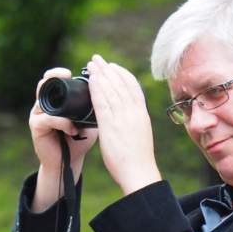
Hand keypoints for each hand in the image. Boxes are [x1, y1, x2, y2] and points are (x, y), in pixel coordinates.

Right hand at [30, 68, 98, 173]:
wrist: (70, 161)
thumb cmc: (80, 138)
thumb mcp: (89, 118)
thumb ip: (92, 104)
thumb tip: (107, 88)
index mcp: (56, 99)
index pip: (52, 79)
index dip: (59, 72)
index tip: (72, 71)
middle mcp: (44, 104)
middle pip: (43, 84)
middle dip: (54, 77)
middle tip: (67, 75)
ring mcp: (38, 115)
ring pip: (43, 100)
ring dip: (60, 102)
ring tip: (74, 111)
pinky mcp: (36, 127)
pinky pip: (47, 119)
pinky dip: (62, 122)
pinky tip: (72, 129)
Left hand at [85, 54, 161, 194]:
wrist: (139, 172)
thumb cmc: (138, 159)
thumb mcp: (139, 135)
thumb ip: (131, 123)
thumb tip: (124, 117)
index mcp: (141, 115)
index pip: (133, 88)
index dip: (122, 74)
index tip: (114, 66)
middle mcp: (133, 113)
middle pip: (120, 84)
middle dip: (108, 69)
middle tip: (98, 59)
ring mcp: (123, 118)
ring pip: (111, 90)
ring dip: (101, 74)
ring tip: (92, 64)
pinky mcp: (111, 125)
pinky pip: (102, 102)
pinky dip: (97, 88)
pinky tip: (91, 80)